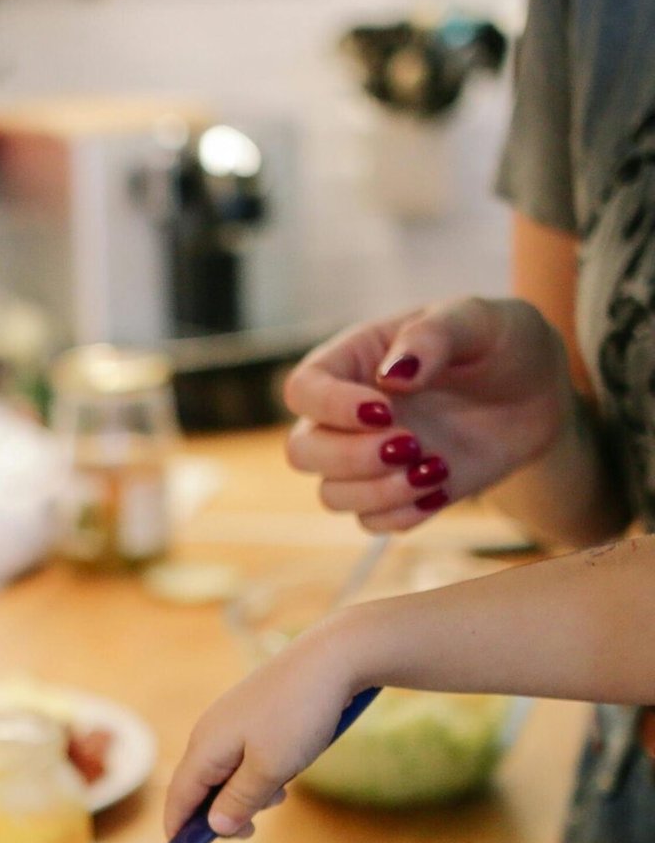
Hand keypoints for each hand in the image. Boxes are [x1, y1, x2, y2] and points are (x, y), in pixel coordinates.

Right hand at [164, 617, 360, 837]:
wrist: (331, 658)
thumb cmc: (298, 715)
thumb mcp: (271, 769)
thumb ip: (239, 801)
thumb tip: (212, 826)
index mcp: (204, 748)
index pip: (177, 798)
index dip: (179, 830)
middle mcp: (208, 733)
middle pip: (200, 788)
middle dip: (223, 813)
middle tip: (256, 827)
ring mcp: (228, 721)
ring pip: (225, 773)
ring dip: (247, 793)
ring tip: (282, 792)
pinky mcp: (249, 714)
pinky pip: (242, 756)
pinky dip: (258, 772)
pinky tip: (287, 768)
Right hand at [284, 298, 572, 531]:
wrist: (539, 392)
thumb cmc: (502, 342)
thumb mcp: (478, 319)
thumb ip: (433, 337)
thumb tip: (392, 375)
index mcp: (354, 361)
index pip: (304, 389)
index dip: (330, 407)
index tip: (384, 411)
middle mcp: (348, 415)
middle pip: (303, 452)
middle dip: (351, 457)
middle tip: (412, 444)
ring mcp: (369, 459)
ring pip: (332, 495)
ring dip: (379, 491)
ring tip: (436, 469)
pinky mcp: (397, 493)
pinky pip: (372, 522)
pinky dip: (402, 515)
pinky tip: (441, 490)